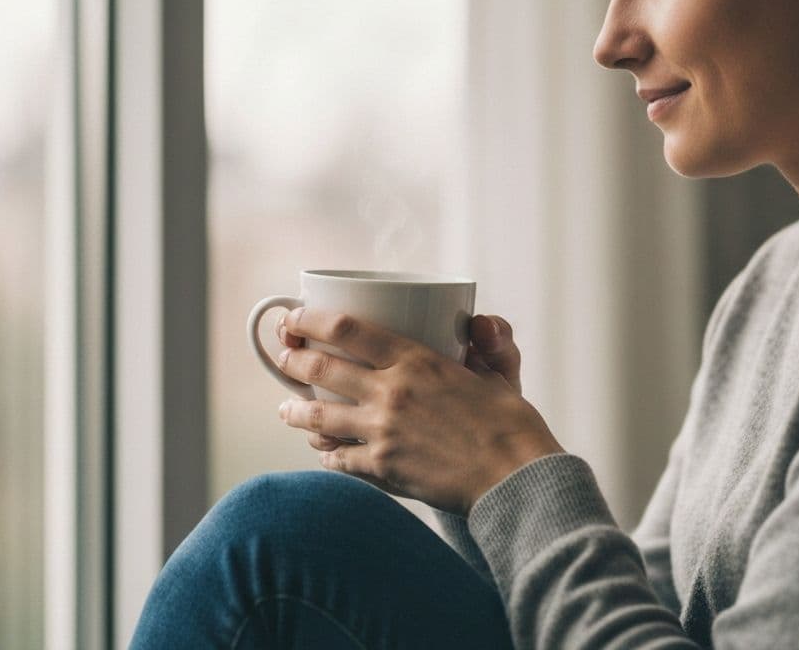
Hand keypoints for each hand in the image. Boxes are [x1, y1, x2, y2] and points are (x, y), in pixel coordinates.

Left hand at [273, 308, 562, 514]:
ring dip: (295, 411)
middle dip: (293, 359)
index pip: (346, 329)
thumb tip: (478, 322)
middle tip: (283, 356)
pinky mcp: (382, 469)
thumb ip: (483, 345)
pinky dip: (327, 453)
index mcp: (416, 360)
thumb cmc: (511, 425)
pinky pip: (338, 459)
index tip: (295, 318)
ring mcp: (382, 433)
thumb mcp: (498, 373)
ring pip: (318, 417)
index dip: (311, 320)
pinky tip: (324, 450)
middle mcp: (391, 392)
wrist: (515, 480)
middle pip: (321, 368)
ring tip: (287, 409)